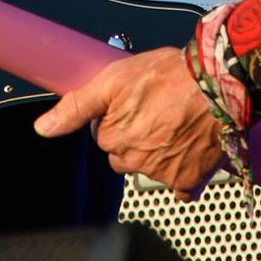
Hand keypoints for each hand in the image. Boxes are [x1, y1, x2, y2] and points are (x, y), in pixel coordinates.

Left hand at [32, 48, 226, 196]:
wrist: (216, 82)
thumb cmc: (169, 75)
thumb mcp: (113, 79)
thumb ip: (76, 106)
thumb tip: (43, 128)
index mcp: (113, 138)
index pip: (105, 136)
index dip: (119, 116)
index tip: (136, 103)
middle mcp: (135, 161)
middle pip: (125, 156)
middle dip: (136, 138)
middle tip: (157, 113)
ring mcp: (161, 173)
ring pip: (149, 168)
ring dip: (159, 152)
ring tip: (176, 123)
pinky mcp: (187, 180)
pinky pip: (178, 185)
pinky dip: (181, 170)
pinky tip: (187, 147)